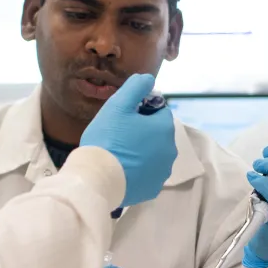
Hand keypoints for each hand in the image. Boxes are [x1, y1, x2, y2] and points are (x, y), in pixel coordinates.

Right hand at [80, 74, 177, 207]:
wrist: (97, 178)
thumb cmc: (108, 139)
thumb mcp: (118, 105)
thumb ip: (135, 87)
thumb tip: (148, 78)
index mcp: (164, 128)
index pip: (158, 110)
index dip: (141, 110)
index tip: (124, 117)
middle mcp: (170, 151)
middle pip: (157, 133)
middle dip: (142, 131)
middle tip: (118, 135)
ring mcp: (163, 172)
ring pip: (154, 153)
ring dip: (142, 150)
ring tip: (119, 153)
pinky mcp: (153, 188)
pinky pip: (148, 173)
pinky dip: (138, 169)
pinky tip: (122, 169)